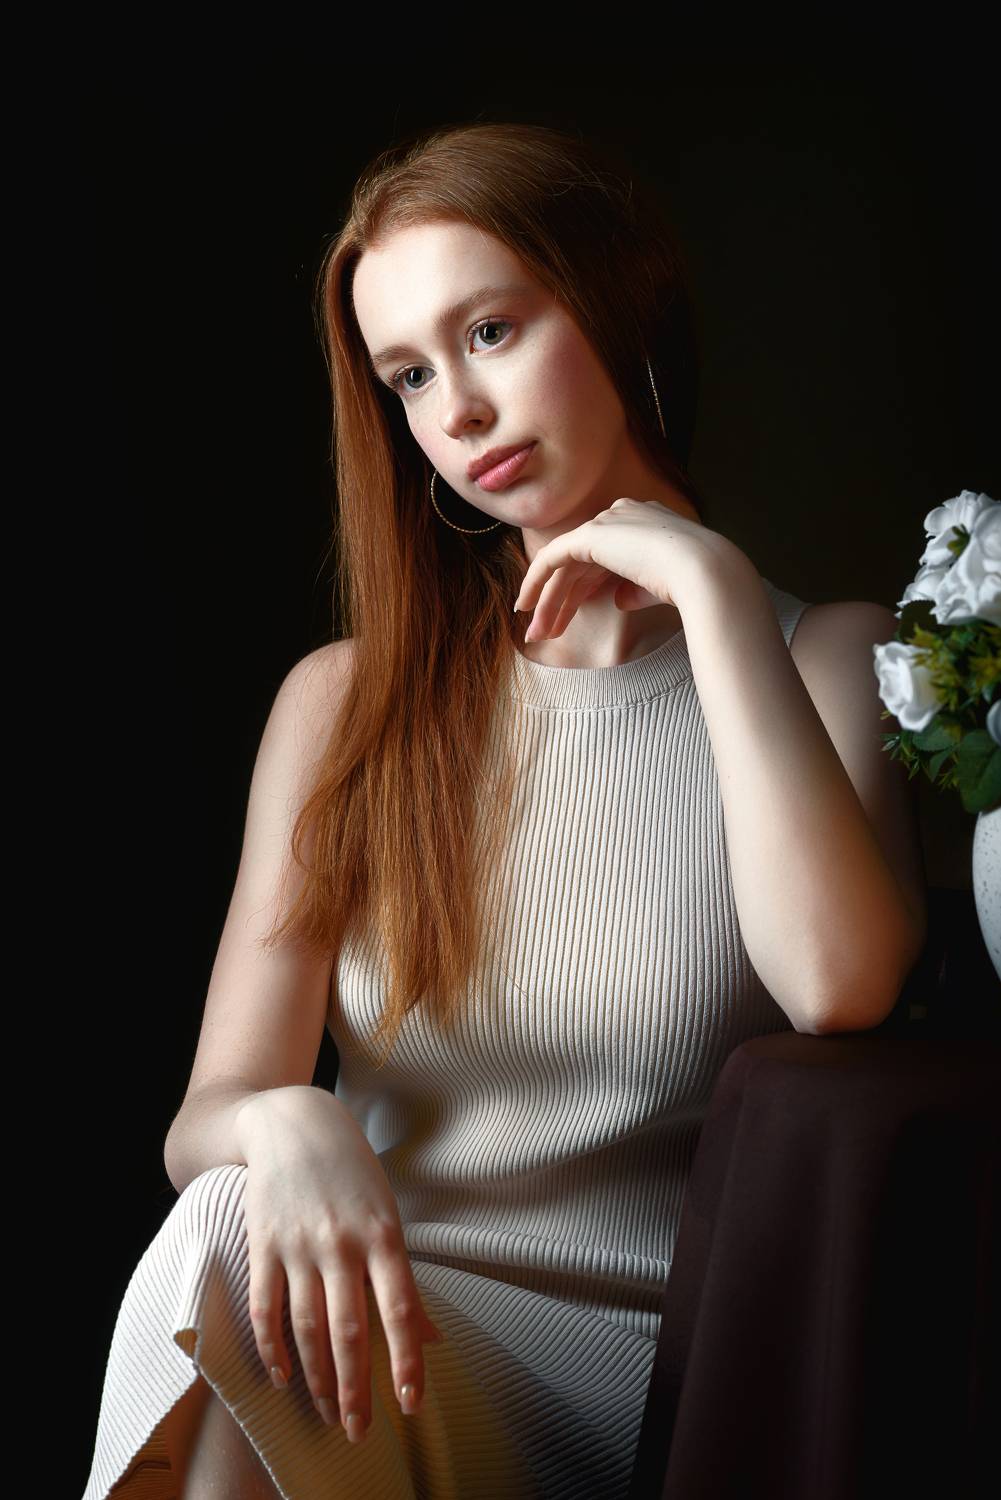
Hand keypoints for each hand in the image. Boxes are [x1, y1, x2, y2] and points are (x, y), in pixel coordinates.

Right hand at [236, 1086, 444, 1443]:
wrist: (293, 1121)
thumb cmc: (351, 1171)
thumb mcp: (386, 1212)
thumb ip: (400, 1275)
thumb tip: (429, 1335)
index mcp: (383, 1234)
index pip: (401, 1310)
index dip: (407, 1362)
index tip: (410, 1405)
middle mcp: (342, 1243)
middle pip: (350, 1330)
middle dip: (356, 1389)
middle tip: (358, 1431)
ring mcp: (299, 1244)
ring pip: (307, 1328)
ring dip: (318, 1379)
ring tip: (328, 1414)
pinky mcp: (263, 1244)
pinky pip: (264, 1308)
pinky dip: (271, 1348)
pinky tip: (282, 1377)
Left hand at [513, 496, 724, 641]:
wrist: (702, 572)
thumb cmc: (693, 584)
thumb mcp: (660, 586)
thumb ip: (636, 588)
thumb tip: (619, 600)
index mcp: (643, 525)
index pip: (601, 560)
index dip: (581, 592)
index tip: (567, 620)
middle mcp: (622, 517)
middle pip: (580, 564)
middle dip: (560, 601)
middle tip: (544, 632)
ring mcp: (607, 522)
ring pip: (565, 565)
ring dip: (548, 601)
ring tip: (536, 634)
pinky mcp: (591, 534)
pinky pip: (552, 557)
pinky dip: (536, 581)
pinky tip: (526, 606)